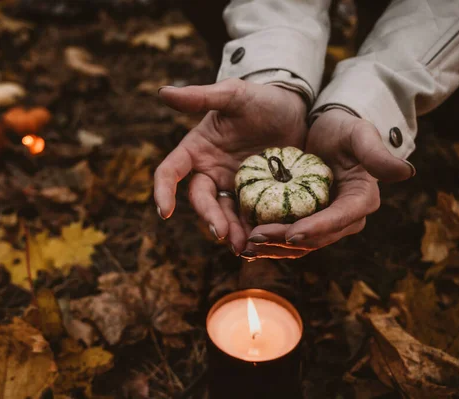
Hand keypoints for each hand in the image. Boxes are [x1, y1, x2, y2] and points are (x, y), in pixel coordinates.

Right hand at [154, 78, 307, 252]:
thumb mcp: (233, 94)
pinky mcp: (254, 197)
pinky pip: (248, 217)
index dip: (163, 190)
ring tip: (244, 247)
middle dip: (209, 218)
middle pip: (201, 200)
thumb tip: (162, 93)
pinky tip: (261, 243)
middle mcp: (209, 172)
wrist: (295, 110)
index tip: (164, 211)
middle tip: (223, 233)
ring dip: (231, 231)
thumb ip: (200, 97)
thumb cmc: (261, 99)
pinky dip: (252, 230)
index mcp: (196, 150)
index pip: (170, 172)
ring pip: (224, 214)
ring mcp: (231, 186)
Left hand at [243, 109, 415, 257]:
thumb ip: (377, 153)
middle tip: (256, 237)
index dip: (317, 228)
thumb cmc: (344, 128)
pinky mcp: (305, 220)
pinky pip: (287, 236)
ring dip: (274, 247)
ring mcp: (324, 221)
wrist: (327, 130)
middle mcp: (344, 217)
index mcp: (361, 199)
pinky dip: (269, 241)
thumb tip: (406, 172)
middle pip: (316, 237)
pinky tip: (246, 240)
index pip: (341, 219)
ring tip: (247, 244)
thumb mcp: (360, 134)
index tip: (292, 232)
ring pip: (300, 243)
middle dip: (286, 241)